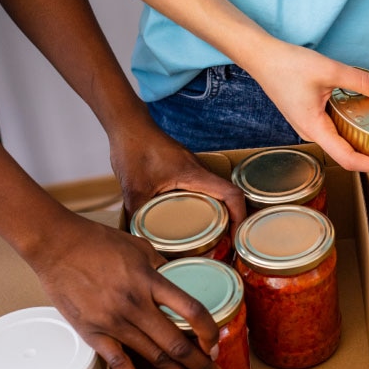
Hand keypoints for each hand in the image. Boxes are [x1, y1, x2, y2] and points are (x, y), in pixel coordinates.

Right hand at [24, 214, 233, 368]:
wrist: (56, 245)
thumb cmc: (97, 241)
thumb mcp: (140, 247)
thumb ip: (163, 269)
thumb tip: (182, 284)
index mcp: (150, 281)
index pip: (192, 311)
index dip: (210, 332)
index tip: (218, 344)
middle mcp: (135, 306)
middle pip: (177, 345)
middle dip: (205, 368)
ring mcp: (114, 323)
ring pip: (156, 359)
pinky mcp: (94, 335)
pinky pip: (121, 367)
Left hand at [108, 117, 246, 226]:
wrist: (128, 125)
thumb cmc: (134, 149)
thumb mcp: (133, 188)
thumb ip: (137, 215)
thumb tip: (139, 238)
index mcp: (194, 175)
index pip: (231, 194)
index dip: (240, 216)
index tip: (236, 236)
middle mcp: (199, 171)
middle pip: (229, 196)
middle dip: (233, 220)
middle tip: (225, 243)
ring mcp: (192, 168)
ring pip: (216, 192)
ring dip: (220, 212)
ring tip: (214, 236)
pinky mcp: (183, 168)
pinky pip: (203, 189)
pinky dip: (206, 204)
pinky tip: (192, 218)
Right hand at [246, 43, 368, 172]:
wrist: (262, 57)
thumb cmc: (288, 65)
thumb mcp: (330, 70)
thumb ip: (361, 82)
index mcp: (315, 129)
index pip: (348, 159)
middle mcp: (311, 133)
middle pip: (346, 156)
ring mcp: (309, 127)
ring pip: (340, 144)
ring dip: (362, 145)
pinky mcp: (308, 118)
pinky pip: (333, 132)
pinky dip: (351, 131)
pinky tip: (364, 120)